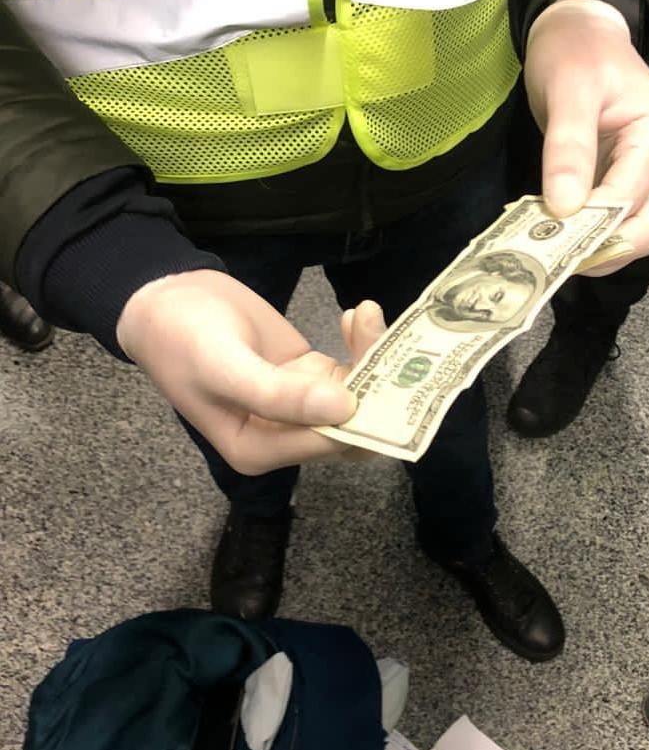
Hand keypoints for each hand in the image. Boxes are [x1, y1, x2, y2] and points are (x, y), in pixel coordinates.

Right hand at [116, 269, 385, 472]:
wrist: (165, 298)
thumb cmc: (182, 337)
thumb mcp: (223, 365)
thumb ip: (278, 394)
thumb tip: (343, 409)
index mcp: (258, 450)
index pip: (328, 445)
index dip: (361, 415)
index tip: (381, 371)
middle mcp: (285, 438)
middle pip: (352, 427)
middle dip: (377, 387)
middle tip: (380, 335)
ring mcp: (301, 407)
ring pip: (359, 398)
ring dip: (373, 359)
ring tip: (366, 315)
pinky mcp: (309, 378)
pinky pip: (351, 373)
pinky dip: (361, 347)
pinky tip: (357, 316)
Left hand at [524, 0, 648, 274]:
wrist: (580, 31)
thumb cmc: (575, 53)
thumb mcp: (567, 92)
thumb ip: (568, 149)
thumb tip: (563, 209)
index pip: (634, 198)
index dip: (595, 227)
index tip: (550, 242)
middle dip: (610, 250)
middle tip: (559, 261)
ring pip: (643, 231)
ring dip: (603, 248)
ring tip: (557, 251)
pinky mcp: (638, 180)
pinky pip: (625, 220)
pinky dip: (597, 235)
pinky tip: (563, 236)